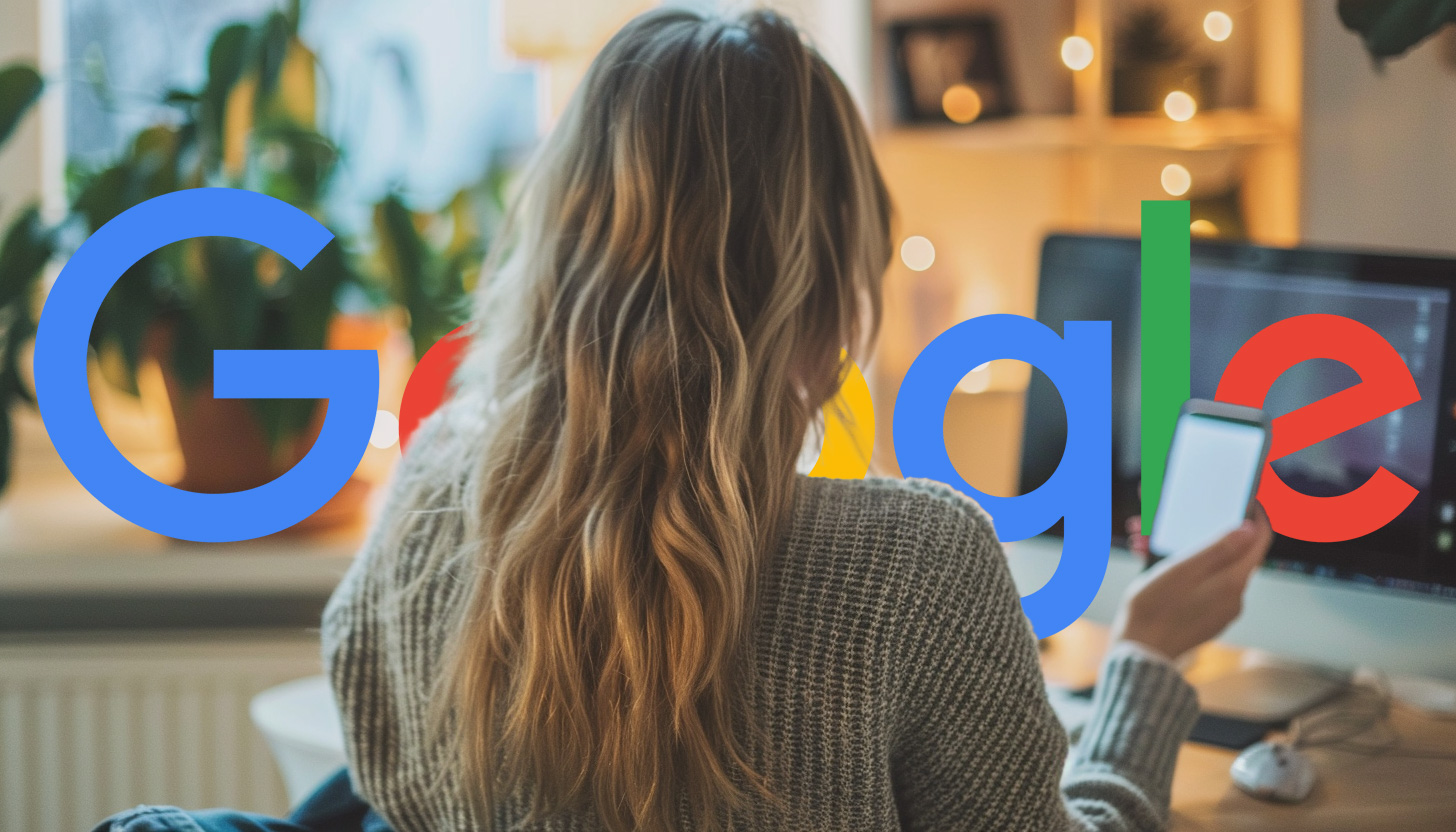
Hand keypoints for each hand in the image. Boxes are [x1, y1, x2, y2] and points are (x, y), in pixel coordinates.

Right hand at [1111, 505, 1272, 661]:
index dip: (1255, 516)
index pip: (1259, 541)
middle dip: (1198, 530)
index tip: (1244, 499)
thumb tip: (1250, 528)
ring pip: (1208, 567)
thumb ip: (1219, 548)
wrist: (1140, 653)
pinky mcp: (1204, 616)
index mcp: (1233, 582)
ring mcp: (1219, 609)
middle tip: (1169, 518)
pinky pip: (1199, 584)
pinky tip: (1150, 563)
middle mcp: (1233, 597)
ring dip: (1180, 549)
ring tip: (1145, 541)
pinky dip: (1180, 570)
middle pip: (1228, 552)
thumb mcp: (1184, 570)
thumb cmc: (1156, 609)